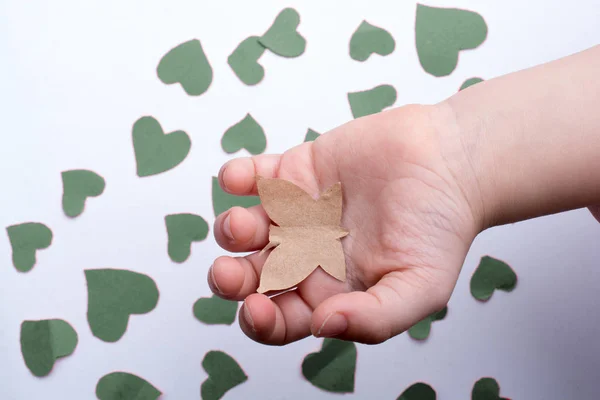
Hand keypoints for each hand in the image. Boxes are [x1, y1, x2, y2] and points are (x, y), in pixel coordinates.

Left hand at [208, 104, 481, 344]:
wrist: (449, 161)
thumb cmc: (439, 227)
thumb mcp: (421, 286)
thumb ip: (376, 317)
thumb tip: (325, 327)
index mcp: (330, 290)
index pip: (282, 317)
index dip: (262, 321)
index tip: (256, 309)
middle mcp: (306, 254)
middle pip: (253, 276)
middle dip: (232, 278)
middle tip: (227, 272)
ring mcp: (296, 213)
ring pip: (246, 228)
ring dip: (233, 230)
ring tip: (242, 225)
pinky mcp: (295, 172)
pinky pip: (254, 177)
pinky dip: (237, 177)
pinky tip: (237, 179)